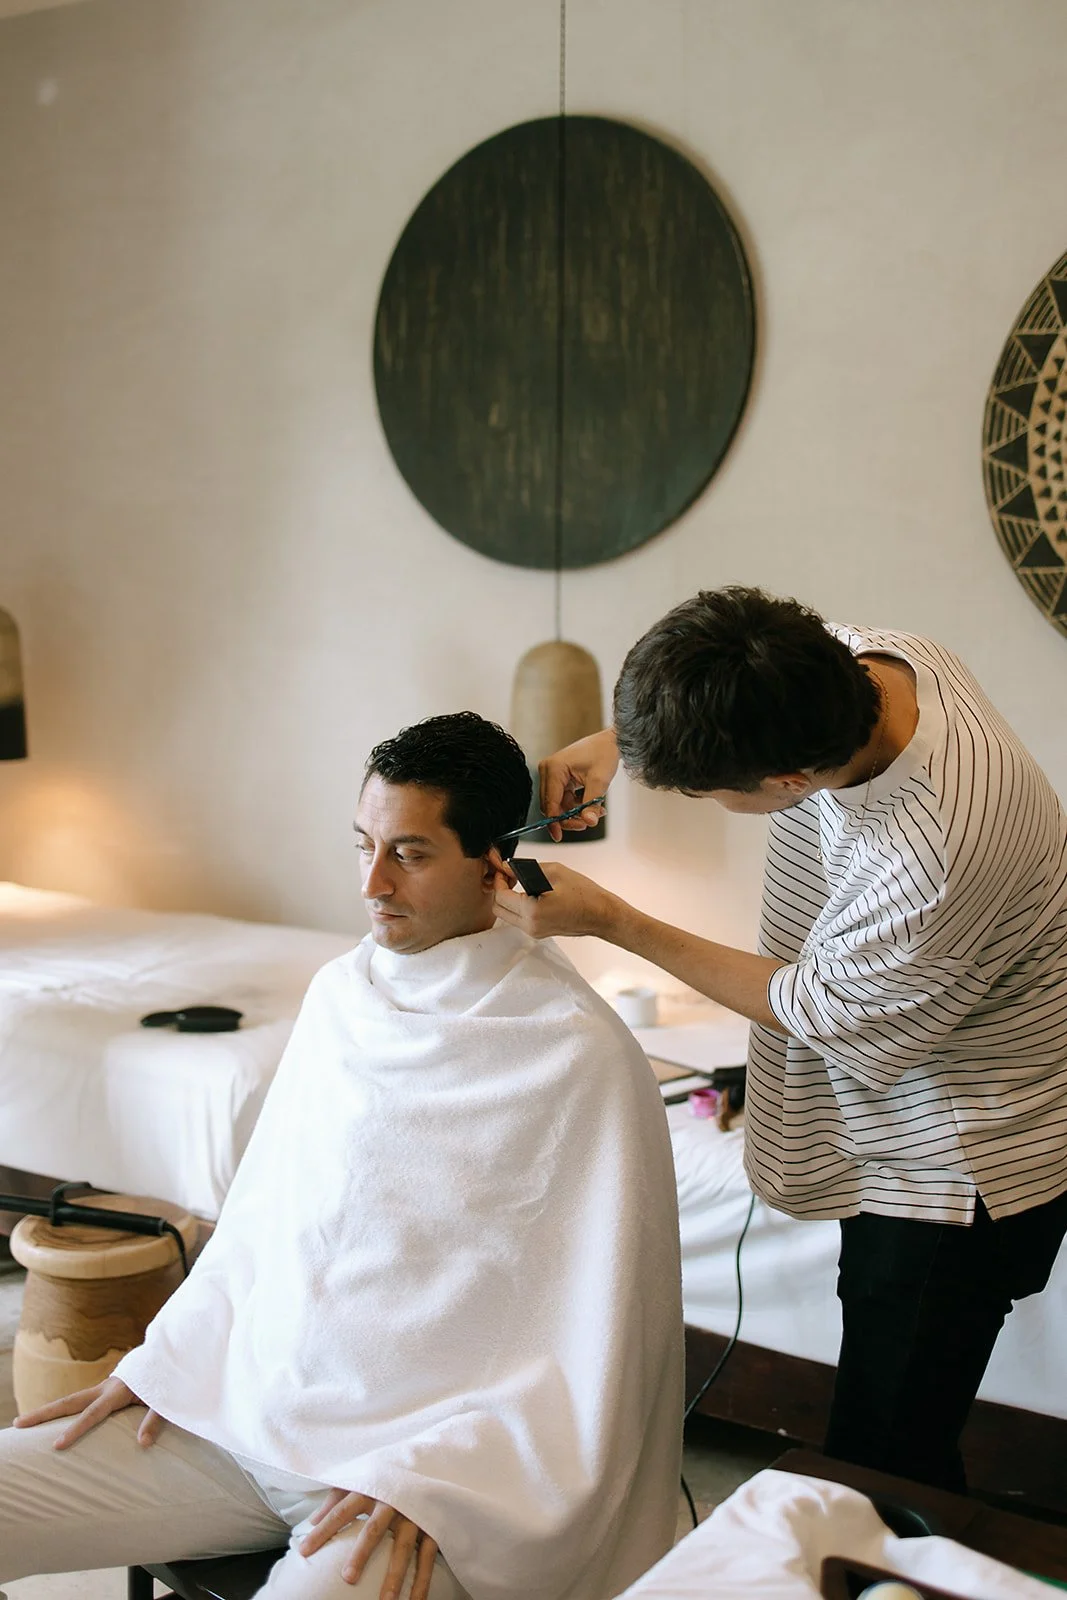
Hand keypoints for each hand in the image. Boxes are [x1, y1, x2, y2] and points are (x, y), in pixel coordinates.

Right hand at [14, 1375, 163, 1450]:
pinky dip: (64, 1410)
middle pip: (69, 1401)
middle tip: (18, 1424)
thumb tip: (142, 1444)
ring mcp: (104, 1387)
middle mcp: (106, 1387)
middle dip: (43, 1413)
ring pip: (71, 1400)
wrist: (169, 1355)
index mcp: (119, 1390)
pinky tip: (52, 1421)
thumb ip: (154, 1420)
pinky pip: (81, 1402)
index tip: (56, 1445)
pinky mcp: (106, 1390)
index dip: (75, 1430)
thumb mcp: (166, 1400)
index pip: (93, 1413)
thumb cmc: (169, 1379)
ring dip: (49, 1411)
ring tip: (24, 1422)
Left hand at [300, 1489, 438, 1599]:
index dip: (322, 1531)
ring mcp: (414, 1514)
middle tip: (348, 1578)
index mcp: (370, 1488)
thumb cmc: (385, 1476)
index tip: (303, 1552)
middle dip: (362, 1553)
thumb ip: (336, 1498)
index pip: (341, 1511)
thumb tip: (311, 1521)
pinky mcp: (432, 1525)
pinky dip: (423, 1580)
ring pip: (404, 1547)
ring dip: (395, 1575)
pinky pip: (429, 1556)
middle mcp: (393, 1501)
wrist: (427, 1463)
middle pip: (374, 1529)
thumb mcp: (360, 1478)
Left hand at [492, 860, 619, 939]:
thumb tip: (506, 866)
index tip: (503, 869)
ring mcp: (534, 932)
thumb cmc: (585, 894)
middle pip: (498, 909)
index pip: (500, 896)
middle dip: (499, 890)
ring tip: (518, 883)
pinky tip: (528, 893)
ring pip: (506, 916)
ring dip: (507, 899)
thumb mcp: (554, 871)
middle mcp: (530, 926)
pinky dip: (517, 906)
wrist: (601, 915)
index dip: (498, 879)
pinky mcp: (539, 933)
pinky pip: (519, 920)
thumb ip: (525, 869)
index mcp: (532, 911)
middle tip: (508, 876)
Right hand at [538, 728, 617, 839]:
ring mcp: (553, 772)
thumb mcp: (599, 782)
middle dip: (569, 817)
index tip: (559, 836)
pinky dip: (577, 805)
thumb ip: (591, 804)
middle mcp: (548, 770)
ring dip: (576, 812)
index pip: (550, 803)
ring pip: (559, 804)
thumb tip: (589, 822)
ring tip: (597, 812)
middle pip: (552, 805)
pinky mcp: (559, 776)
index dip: (555, 822)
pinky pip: (564, 798)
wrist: (611, 741)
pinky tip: (593, 806)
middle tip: (587, 823)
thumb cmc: (604, 753)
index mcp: (554, 768)